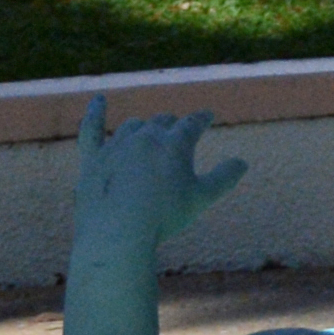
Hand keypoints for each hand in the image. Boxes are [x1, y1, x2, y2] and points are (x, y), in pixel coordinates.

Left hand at [73, 97, 241, 254]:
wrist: (116, 234)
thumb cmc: (163, 217)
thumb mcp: (202, 199)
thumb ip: (225, 178)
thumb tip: (242, 163)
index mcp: (175, 142)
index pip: (193, 122)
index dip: (202, 118)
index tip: (207, 116)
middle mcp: (146, 136)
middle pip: (163, 121)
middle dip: (173, 124)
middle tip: (178, 132)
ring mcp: (116, 146)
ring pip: (133, 125)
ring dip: (144, 127)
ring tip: (148, 133)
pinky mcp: (93, 160)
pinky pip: (91, 130)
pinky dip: (95, 113)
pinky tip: (98, 100)